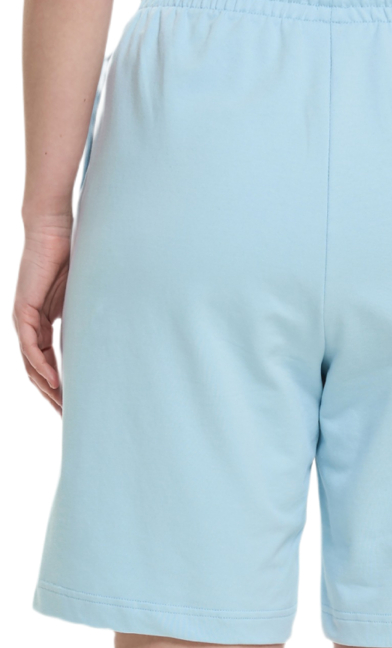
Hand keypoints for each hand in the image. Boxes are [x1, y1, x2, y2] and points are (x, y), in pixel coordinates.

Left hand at [13, 217, 71, 413]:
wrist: (52, 228)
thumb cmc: (70, 256)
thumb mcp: (83, 297)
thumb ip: (88, 319)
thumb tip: (112, 338)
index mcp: (42, 323)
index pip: (48, 363)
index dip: (60, 387)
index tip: (76, 406)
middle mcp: (30, 325)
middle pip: (37, 371)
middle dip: (53, 397)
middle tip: (70, 418)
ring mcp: (24, 318)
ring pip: (30, 364)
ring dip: (46, 388)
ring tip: (63, 408)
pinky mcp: (24, 310)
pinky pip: (29, 346)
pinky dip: (40, 366)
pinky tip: (53, 382)